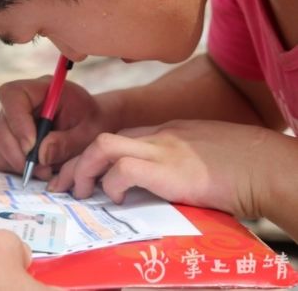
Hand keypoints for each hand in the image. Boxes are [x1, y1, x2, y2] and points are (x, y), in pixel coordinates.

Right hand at [0, 77, 113, 179]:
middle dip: (16, 152)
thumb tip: (41, 154)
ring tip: (45, 170)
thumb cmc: (91, 123)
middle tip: (41, 168)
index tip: (31, 146)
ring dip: (17, 163)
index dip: (17, 121)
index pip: (13, 95)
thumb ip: (67, 142)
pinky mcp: (8, 141)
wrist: (91, 127)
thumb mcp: (88, 132)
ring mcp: (10, 122)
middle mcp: (19, 104)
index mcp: (40, 89)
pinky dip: (15, 168)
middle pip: (0, 125)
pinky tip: (38, 170)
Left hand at [48, 120, 296, 219]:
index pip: (116, 139)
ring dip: (84, 171)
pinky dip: (112, 184)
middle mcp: (158, 136)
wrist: (268, 166)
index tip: (78, 177)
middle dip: (75, 164)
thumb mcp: (201, 157)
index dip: (92, 159)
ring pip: (103, 146)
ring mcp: (163, 149)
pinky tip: (117, 198)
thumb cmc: (242, 167)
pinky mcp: (169, 169)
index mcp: (165, 134)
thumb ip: (175, 165)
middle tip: (64, 187)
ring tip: (81, 193)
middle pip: (101, 139)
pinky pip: (124, 169)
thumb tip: (158, 188)